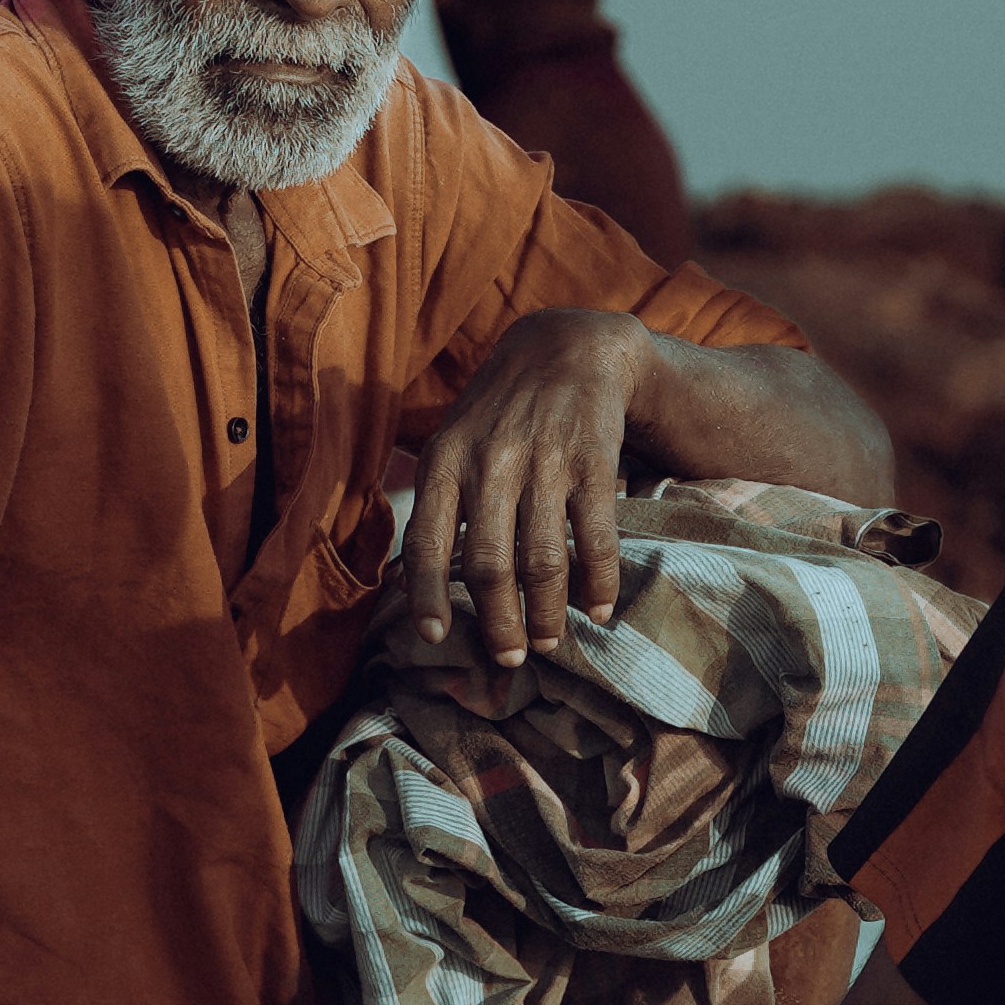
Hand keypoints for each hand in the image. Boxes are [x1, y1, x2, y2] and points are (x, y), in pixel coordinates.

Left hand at [395, 307, 646, 672]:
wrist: (569, 347)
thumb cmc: (500, 411)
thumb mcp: (452, 439)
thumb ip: (435, 503)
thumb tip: (405, 582)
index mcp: (446, 460)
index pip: (428, 542)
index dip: (428, 596)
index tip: (434, 637)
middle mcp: (491, 462)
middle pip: (490, 564)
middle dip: (499, 622)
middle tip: (509, 658)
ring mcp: (545, 462)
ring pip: (543, 560)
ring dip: (548, 613)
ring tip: (548, 641)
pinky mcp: (593, 462)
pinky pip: (595, 538)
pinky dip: (598, 582)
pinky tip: (598, 609)